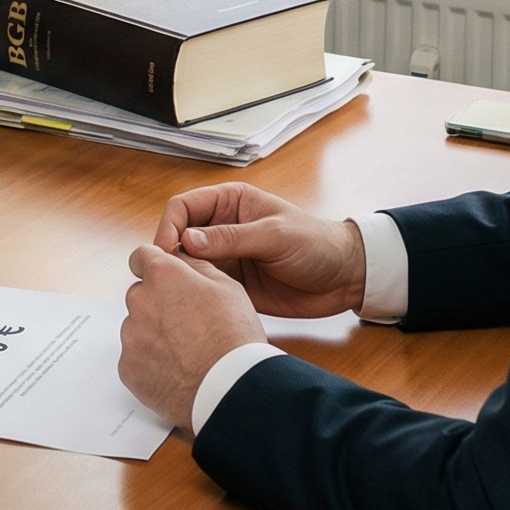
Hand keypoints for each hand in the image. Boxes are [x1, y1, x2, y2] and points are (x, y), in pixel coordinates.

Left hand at [119, 244, 266, 430]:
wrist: (230, 390)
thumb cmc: (234, 338)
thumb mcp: (227, 287)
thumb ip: (195, 265)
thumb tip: (179, 257)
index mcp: (162, 275)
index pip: (141, 257)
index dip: (155, 267)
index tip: (165, 280)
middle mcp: (139, 301)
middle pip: (140, 294)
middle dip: (157, 303)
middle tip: (186, 323)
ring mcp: (131, 336)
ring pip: (137, 327)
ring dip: (154, 334)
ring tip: (186, 351)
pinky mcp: (128, 368)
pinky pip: (135, 358)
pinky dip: (150, 363)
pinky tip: (176, 370)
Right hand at [152, 183, 366, 318]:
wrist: (344, 278)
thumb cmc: (315, 244)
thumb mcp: (275, 236)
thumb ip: (232, 237)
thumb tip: (187, 240)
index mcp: (230, 202)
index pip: (184, 207)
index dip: (169, 226)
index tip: (165, 253)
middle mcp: (222, 227)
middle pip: (179, 236)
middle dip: (169, 255)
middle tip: (165, 280)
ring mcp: (226, 257)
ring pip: (188, 264)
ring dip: (180, 278)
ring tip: (175, 296)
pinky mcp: (232, 284)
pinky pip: (204, 287)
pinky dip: (195, 295)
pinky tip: (193, 308)